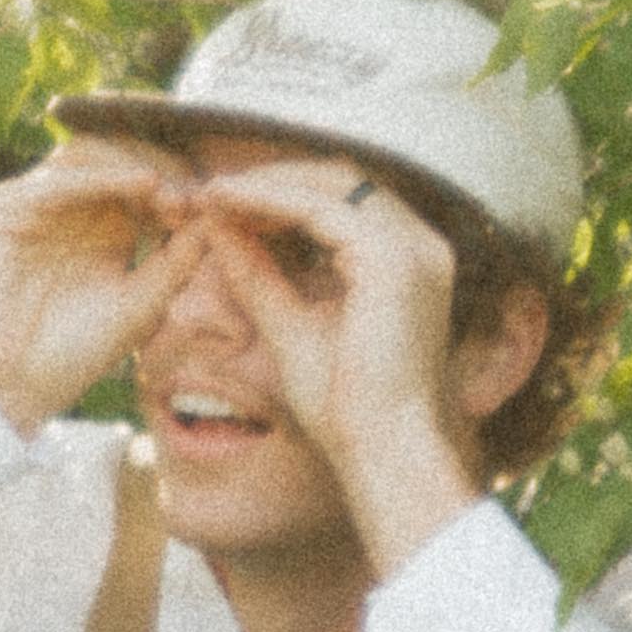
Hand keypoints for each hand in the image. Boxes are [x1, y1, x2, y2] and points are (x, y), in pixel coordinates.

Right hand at [0, 140, 198, 433]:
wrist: (7, 388)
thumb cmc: (71, 354)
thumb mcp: (139, 306)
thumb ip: (176, 264)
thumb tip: (217, 221)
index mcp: (104, 225)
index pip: (146, 181)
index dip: (182, 185)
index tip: (217, 204)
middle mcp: (69, 206)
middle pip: (120, 156)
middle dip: (164, 168)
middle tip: (199, 191)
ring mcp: (34, 203)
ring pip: (91, 155)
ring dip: (137, 165)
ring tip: (173, 190)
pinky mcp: (2, 207)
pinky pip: (58, 179)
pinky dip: (102, 177)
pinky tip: (141, 185)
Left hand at [178, 156, 482, 577]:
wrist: (381, 451)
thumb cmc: (345, 408)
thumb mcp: (291, 327)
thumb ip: (260, 277)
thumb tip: (219, 232)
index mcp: (407, 262)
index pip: (341, 203)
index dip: (281, 195)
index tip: (224, 202)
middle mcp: (421, 245)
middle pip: (339, 181)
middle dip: (272, 179)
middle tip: (210, 188)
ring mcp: (413, 247)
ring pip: (329, 184)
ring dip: (265, 184)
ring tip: (211, 193)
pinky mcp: (392, 258)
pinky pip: (318, 209)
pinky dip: (268, 201)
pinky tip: (226, 206)